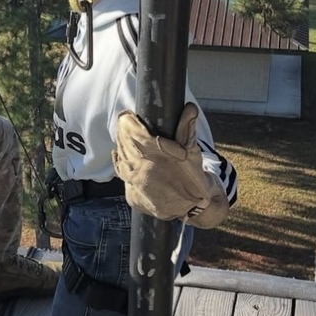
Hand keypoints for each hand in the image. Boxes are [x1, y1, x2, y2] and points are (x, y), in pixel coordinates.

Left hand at [112, 103, 228, 227]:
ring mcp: (134, 186)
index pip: (131, 133)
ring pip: (120, 160)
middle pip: (123, 145)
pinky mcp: (132, 198)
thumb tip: (190, 108)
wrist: (195, 208)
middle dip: (124, 133)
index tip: (127, 116)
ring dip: (123, 149)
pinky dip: (124, 167)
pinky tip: (131, 161)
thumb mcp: (192, 152)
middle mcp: (140, 172)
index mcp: (154, 156)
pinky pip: (122, 177)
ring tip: (129, 142)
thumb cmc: (193, 177)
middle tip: (127, 125)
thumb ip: (187, 129)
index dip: (127, 121)